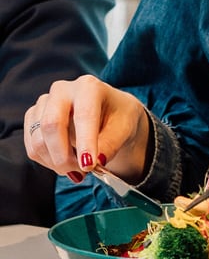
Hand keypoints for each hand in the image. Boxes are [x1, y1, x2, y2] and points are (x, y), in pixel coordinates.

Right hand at [24, 75, 150, 183]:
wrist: (108, 113)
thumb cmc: (117, 117)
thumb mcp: (125, 127)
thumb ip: (112, 144)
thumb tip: (97, 160)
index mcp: (89, 86)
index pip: (83, 114)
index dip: (85, 142)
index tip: (88, 165)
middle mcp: (62, 90)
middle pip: (51, 124)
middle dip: (64, 156)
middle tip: (82, 172)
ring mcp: (44, 103)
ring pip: (38, 140)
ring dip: (57, 162)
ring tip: (78, 168)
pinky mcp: (33, 118)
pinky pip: (32, 147)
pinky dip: (48, 162)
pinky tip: (66, 161)